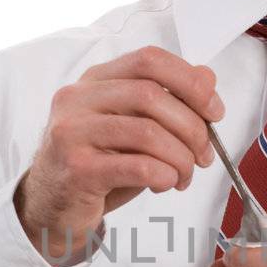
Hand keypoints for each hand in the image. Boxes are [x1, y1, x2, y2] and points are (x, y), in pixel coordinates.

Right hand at [15, 46, 224, 260]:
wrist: (52, 207)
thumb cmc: (97, 165)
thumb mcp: (134, 129)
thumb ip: (168, 101)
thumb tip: (207, 78)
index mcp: (95, 80)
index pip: (149, 60)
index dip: (190, 82)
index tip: (214, 111)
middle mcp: (78, 99)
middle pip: (151, 95)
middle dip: (192, 127)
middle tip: (203, 154)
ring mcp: (72, 132)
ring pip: (147, 132)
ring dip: (180, 157)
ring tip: (184, 175)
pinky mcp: (76, 168)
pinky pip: (137, 166)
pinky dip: (164, 175)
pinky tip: (165, 183)